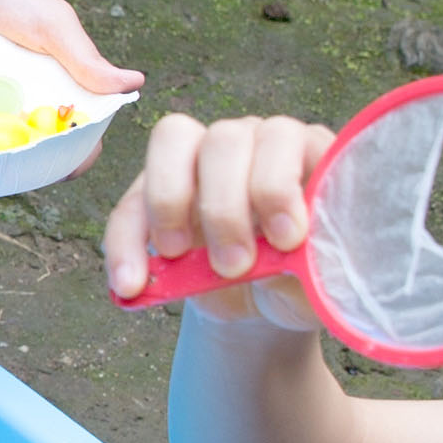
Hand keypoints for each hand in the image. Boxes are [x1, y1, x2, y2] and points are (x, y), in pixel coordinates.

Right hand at [101, 108, 343, 315]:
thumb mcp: (316, 280)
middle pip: (226, 139)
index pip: (282, 138)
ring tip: (176, 256)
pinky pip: (130, 203)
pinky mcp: (157, 189)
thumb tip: (285, 254)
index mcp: (303, 152)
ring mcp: (201, 157)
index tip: (286, 240)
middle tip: (234, 266)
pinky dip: (125, 244)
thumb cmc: (301, 280)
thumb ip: (309, 263)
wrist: (263, 303)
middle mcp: (253, 141)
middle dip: (224, 206)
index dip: (277, 185)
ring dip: (169, 201)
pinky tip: (129, 284)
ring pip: (172, 141)